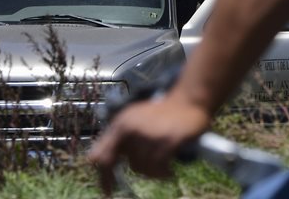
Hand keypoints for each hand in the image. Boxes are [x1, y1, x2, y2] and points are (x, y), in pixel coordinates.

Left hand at [88, 90, 211, 194]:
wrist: (189, 99)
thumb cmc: (161, 112)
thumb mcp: (134, 118)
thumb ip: (119, 137)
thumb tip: (102, 163)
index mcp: (120, 123)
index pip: (100, 156)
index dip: (103, 177)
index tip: (107, 191)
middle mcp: (131, 129)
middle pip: (127, 165)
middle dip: (132, 174)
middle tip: (136, 181)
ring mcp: (149, 135)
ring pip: (142, 168)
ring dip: (153, 172)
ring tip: (162, 167)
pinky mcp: (167, 141)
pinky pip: (159, 167)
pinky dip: (163, 173)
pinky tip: (169, 171)